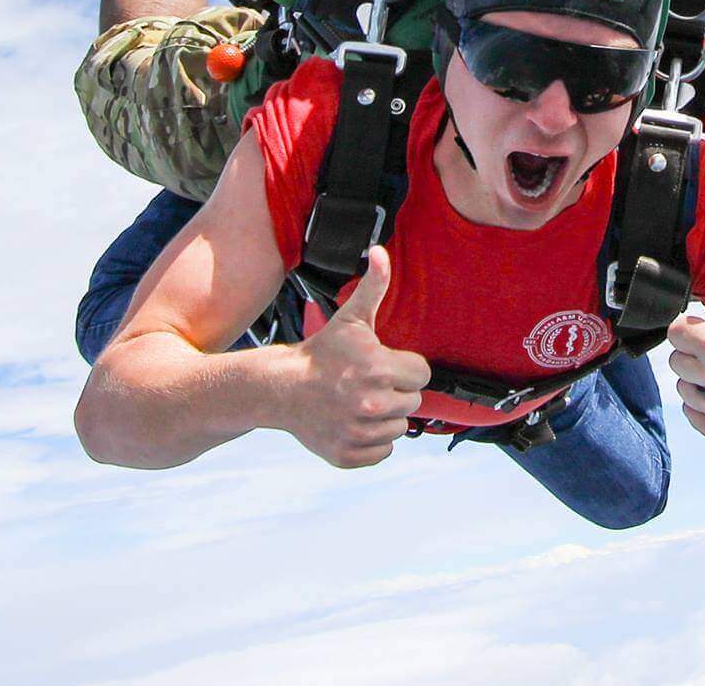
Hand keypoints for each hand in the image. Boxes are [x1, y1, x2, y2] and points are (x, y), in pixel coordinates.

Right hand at [287, 247, 430, 467]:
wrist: (281, 388)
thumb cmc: (323, 351)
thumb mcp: (350, 318)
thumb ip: (374, 286)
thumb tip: (381, 251)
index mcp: (378, 368)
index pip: (422, 374)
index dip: (405, 367)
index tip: (384, 364)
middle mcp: (371, 402)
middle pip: (413, 402)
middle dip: (396, 391)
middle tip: (369, 382)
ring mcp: (359, 431)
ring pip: (399, 428)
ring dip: (385, 416)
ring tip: (360, 400)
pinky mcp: (349, 454)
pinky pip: (383, 451)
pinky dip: (372, 441)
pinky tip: (354, 421)